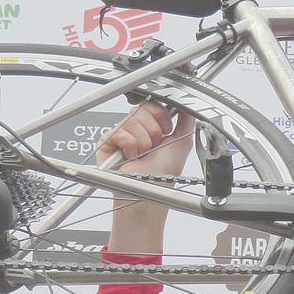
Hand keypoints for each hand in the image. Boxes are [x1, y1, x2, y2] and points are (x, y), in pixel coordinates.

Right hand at [99, 102, 195, 255]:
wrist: (149, 191)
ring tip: (142, 155)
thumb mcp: (183, 142)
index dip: (161, 117)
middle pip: (141, 109)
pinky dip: (129, 146)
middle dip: (153, 131)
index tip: (166, 132)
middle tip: (153, 148)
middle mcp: (135, 128)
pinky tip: (130, 157)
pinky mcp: (106, 141)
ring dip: (142, 142)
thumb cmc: (164, 174)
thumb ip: (186, 119)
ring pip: (131, 120)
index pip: (152, 104)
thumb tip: (187, 102)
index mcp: (151, 126)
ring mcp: (120, 134)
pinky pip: (118, 131)